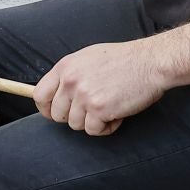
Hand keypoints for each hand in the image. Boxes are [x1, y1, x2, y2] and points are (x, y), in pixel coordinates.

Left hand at [36, 41, 167, 134]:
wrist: (149, 62)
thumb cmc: (122, 60)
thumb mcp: (87, 59)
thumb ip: (70, 75)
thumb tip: (56, 93)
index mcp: (64, 67)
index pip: (40, 95)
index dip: (46, 109)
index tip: (55, 113)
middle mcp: (70, 81)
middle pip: (57, 115)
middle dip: (74, 117)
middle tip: (93, 110)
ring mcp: (84, 95)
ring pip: (75, 125)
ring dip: (92, 122)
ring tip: (108, 108)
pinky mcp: (99, 109)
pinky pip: (93, 131)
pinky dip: (106, 128)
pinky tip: (117, 115)